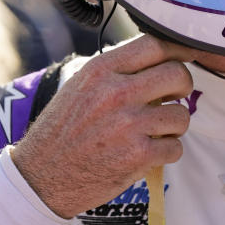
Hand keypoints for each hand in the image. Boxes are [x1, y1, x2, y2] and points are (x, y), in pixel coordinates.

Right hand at [12, 35, 193, 218]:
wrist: (39, 179)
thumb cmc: (62, 132)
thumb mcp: (80, 87)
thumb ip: (117, 70)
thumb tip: (159, 56)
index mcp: (101, 71)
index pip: (155, 45)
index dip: (178, 50)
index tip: (185, 58)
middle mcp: (116, 93)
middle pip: (178, 75)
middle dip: (182, 86)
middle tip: (173, 97)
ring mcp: (129, 125)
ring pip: (181, 115)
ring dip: (174, 125)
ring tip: (154, 131)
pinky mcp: (138, 156)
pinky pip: (175, 147)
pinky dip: (167, 152)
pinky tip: (148, 153)